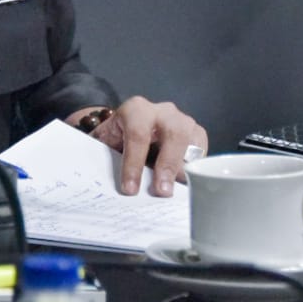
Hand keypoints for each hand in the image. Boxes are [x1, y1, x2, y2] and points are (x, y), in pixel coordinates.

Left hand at [70, 96, 205, 196]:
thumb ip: (103, 157)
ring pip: (191, 140)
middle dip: (168, 164)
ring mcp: (182, 120)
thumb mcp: (105, 142)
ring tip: (179, 191)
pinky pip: (201, 151)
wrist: (129, 124)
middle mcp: (163, 111)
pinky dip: (197, 169)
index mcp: (136, 110)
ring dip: (186, 168)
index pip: (137, 135)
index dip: (134, 164)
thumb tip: (100, 185)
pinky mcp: (196, 133)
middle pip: (173, 133)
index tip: (130, 190)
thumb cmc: (117, 137)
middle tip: (161, 191)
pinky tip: (188, 185)